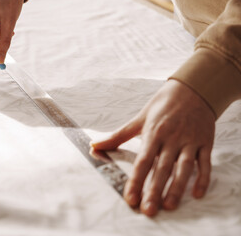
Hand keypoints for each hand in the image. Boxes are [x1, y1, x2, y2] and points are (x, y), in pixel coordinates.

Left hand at [91, 79, 215, 216]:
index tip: (130, 198)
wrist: (192, 89)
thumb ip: (118, 136)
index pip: (142, 161)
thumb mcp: (139, 119)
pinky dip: (203, 178)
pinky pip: (205, 163)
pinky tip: (197, 194)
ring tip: (169, 205)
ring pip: (184, 168)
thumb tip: (94, 145)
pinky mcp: (205, 142)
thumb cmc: (162, 106)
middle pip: (162, 168)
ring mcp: (190, 141)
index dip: (136, 180)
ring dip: (177, 188)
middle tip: (148, 210)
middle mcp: (172, 139)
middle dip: (154, 190)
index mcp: (154, 133)